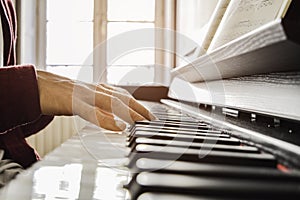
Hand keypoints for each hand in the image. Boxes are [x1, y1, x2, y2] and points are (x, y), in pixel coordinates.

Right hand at [37, 70, 155, 130]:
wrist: (36, 85)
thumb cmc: (60, 95)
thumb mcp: (84, 102)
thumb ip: (99, 110)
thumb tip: (116, 122)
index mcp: (96, 90)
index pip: (122, 96)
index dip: (138, 105)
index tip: (151, 116)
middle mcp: (93, 89)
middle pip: (121, 98)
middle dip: (139, 108)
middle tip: (153, 120)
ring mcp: (83, 94)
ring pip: (110, 102)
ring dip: (129, 112)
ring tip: (143, 122)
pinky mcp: (71, 101)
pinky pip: (91, 111)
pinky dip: (106, 119)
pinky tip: (118, 126)